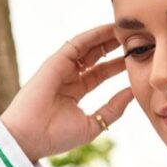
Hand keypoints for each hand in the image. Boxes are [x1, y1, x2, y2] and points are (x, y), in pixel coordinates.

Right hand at [1, 23, 133, 161]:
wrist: (30, 138)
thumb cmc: (57, 137)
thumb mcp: (93, 124)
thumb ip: (113, 109)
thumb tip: (132, 93)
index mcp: (75, 92)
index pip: (100, 73)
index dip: (117, 65)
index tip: (136, 59)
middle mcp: (68, 77)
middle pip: (96, 57)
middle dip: (114, 47)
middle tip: (135, 39)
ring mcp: (61, 68)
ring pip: (88, 47)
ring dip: (106, 37)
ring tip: (126, 29)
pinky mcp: (55, 62)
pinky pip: (77, 43)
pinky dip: (93, 35)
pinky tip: (109, 29)